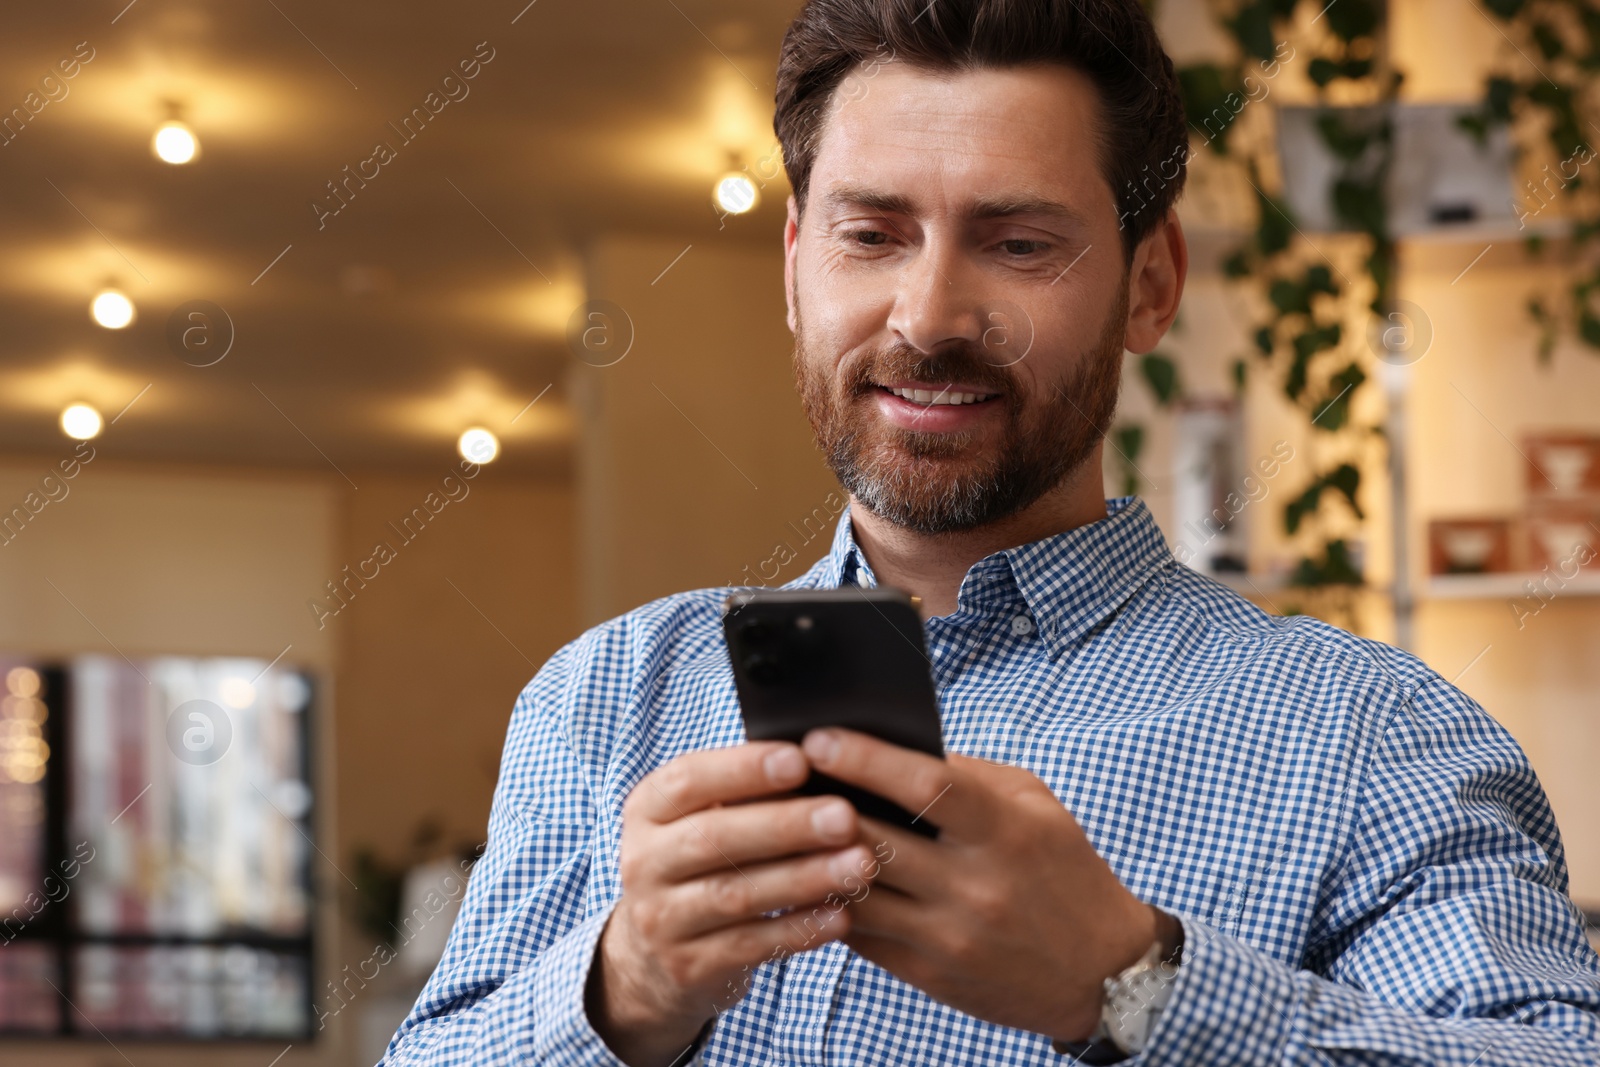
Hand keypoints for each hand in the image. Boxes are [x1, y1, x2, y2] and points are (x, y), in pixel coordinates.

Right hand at [587, 741, 882, 1066]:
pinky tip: (842, 915)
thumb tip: (822, 760)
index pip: (688, 780)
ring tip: (860, 865)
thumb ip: (744, 792)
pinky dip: (799, 929)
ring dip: (804, 878)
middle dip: (786, 825)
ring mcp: (659, 919)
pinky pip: (749, 946)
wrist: (656, 955)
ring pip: (736, 895)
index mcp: (647, 810)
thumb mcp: (700, 819)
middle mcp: (642, 861)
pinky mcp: (687, 967)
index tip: (801, 759)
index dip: (744, 769)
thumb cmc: (703, 863)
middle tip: (846, 816)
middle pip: (714, 838)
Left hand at [800, 727, 1156, 1043]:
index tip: (818, 738)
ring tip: (778, 825)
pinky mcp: (930, 973)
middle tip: (775, 778)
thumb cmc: (1062, 871)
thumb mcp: (1034, 807)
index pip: (926, 785)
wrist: (1100, 970)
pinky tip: (805, 876)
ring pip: (855, 892)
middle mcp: (977, 885)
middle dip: (817, 806)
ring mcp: (951, 934)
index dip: (865, 758)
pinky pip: (860, 934)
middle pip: (875, 840)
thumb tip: (892, 750)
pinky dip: (829, 903)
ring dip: (810, 858)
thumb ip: (969, 777)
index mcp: (1006, 830)